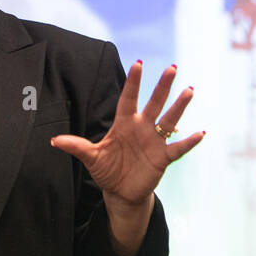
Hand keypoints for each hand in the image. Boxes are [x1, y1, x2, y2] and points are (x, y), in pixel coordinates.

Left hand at [50, 60, 204, 206]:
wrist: (121, 191)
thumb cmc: (107, 170)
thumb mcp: (91, 157)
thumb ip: (76, 146)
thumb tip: (54, 141)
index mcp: (124, 124)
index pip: (129, 99)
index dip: (133, 82)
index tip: (139, 63)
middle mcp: (142, 128)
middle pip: (154, 103)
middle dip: (163, 86)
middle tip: (172, 68)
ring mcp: (154, 142)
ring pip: (169, 121)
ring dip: (179, 107)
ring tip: (189, 91)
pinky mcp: (163, 158)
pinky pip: (178, 148)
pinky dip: (189, 141)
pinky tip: (201, 132)